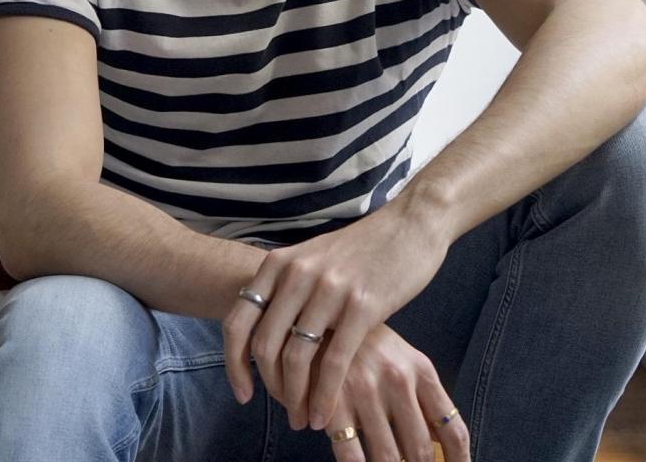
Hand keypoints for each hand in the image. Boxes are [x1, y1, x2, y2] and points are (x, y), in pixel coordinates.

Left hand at [221, 203, 449, 429]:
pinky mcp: (363, 306)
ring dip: (296, 398)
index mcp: (279, 264)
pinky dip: (325, 395)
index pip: (237, 321)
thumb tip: (267, 337)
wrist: (411, 224)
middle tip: (285, 413)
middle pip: (263, 346)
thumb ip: (288, 291)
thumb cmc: (363, 248)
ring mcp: (329, 289)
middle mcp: (297, 275)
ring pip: (296, 358)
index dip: (233, 364)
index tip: (243, 393)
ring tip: (304, 420)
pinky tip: (326, 414)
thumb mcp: (313, 259)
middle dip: (270, 388)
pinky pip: (333, 362)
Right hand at [319, 324, 471, 461]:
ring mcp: (364, 393)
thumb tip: (444, 443)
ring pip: (388, 457)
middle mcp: (398, 382)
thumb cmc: (369, 346)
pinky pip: (351, 455)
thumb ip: (425, 399)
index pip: (452, 429)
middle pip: (421, 450)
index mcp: (422, 372)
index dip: (460, 460)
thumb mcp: (404, 361)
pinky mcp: (332, 403)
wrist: (321, 319)